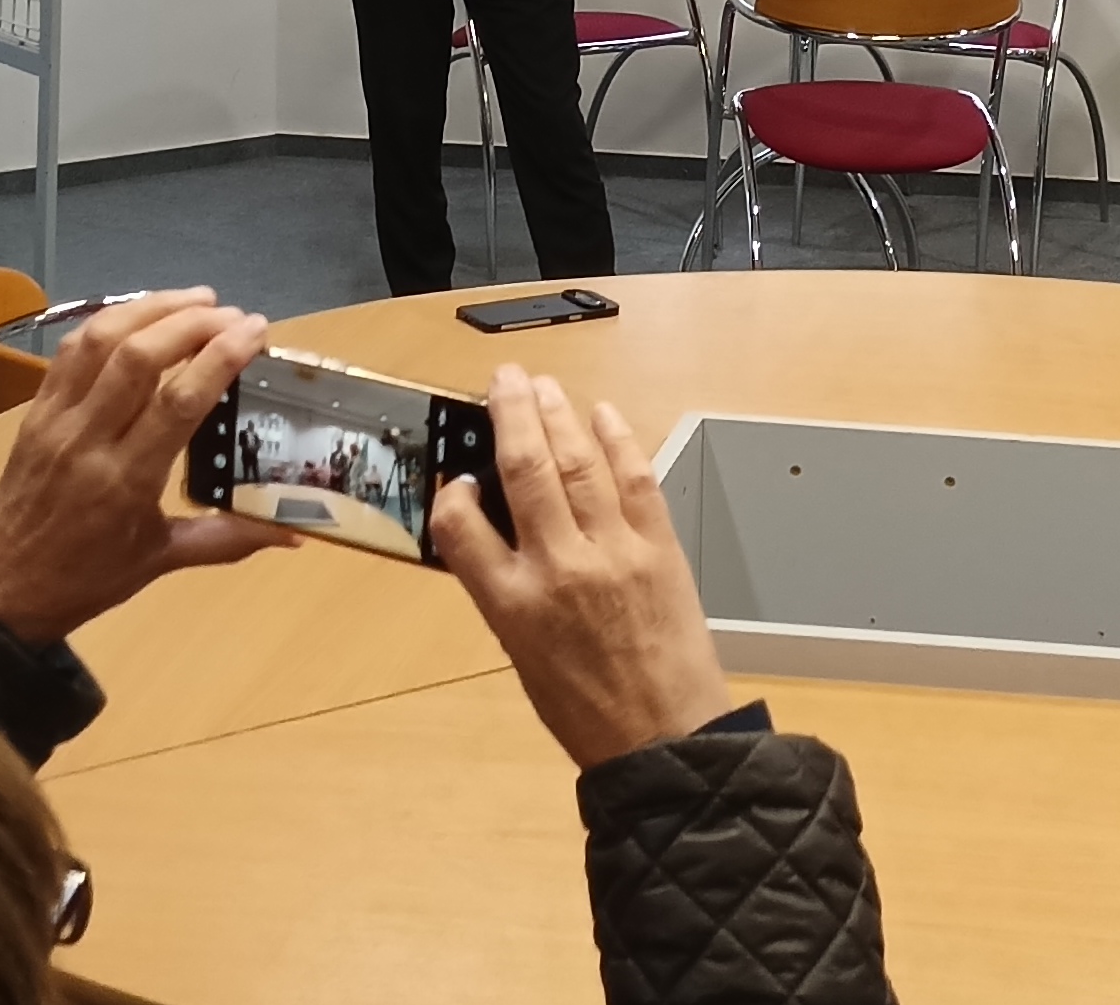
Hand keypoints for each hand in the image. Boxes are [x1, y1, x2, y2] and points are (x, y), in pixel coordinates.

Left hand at [0, 289, 289, 646]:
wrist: (1, 589)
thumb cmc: (87, 578)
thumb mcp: (162, 562)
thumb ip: (230, 538)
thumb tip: (297, 533)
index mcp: (126, 482)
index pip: (178, 401)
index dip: (220, 357)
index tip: (256, 332)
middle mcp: (88, 441)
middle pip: (139, 357)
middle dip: (191, 323)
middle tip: (233, 315)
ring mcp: (55, 419)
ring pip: (101, 341)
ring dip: (152, 308)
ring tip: (197, 299)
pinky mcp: (35, 409)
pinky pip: (71, 350)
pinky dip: (110, 321)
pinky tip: (142, 314)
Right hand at [433, 371, 737, 771]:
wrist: (664, 740)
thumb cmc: (588, 711)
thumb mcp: (523, 658)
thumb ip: (508, 591)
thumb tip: (503, 533)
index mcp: (512, 607)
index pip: (460, 527)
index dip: (455, 492)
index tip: (461, 476)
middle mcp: (558, 569)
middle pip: (525, 472)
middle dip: (512, 414)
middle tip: (505, 379)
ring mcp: (613, 553)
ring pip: (579, 464)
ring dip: (559, 416)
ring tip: (544, 387)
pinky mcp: (660, 549)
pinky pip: (636, 480)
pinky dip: (618, 442)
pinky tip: (603, 416)